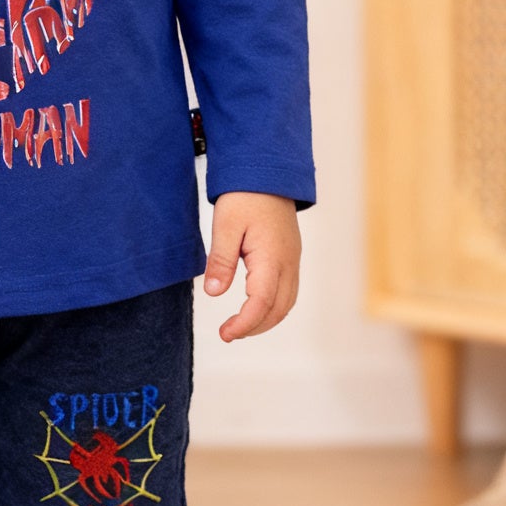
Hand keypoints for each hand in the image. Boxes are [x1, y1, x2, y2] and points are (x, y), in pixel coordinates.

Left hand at [203, 192, 300, 342]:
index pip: (261, 303)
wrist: (269, 172)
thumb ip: (220, 260)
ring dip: (265, 320)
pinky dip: (272, 306)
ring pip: (286, 303)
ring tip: (239, 325)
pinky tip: (253, 307)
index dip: (244, 323)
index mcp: (272, 257)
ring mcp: (293, 260)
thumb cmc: (245, 195)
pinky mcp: (290, 256)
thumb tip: (213, 292)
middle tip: (227, 333)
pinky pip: (288, 290)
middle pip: (278, 309)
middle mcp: (288, 263)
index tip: (224, 333)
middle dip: (254, 327)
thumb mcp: (225, 225)